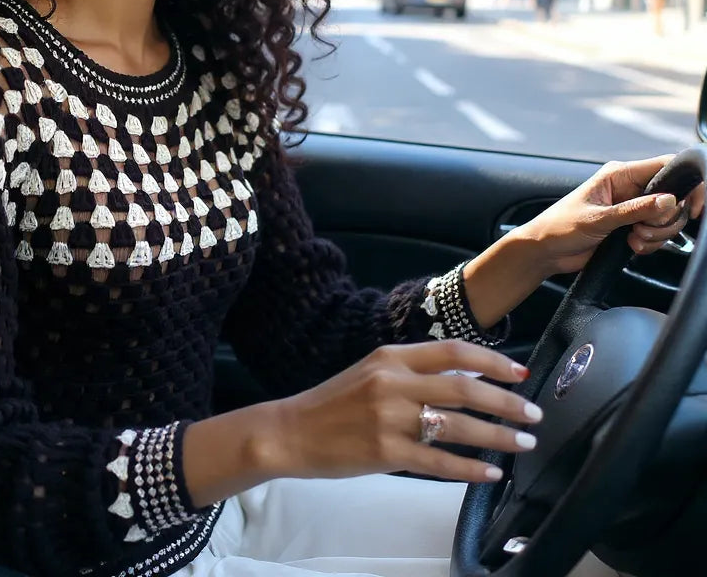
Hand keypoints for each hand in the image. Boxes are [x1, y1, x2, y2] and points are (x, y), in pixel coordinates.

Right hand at [270, 341, 541, 484]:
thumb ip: (413, 372)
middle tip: (534, 413)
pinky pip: (439, 463)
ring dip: (498, 435)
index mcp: (391, 357)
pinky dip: (470, 469)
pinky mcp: (385, 452)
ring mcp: (389, 418)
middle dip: (506, 401)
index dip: (492, 360)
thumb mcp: (372, 371)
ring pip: (457, 426)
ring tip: (524, 443)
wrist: (292, 431)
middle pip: (463, 388)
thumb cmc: (334, 402)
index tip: (520, 373)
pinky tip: (491, 473)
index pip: (453, 352)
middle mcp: (393, 382)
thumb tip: (466, 380)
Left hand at [526, 155, 704, 274]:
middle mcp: (629, 187)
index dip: (686, 185)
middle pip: (674, 197)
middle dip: (665, 220)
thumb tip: (669, 201)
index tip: (691, 208)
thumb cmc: (560, 227)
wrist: (545, 251)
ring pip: (669, 218)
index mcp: (619, 174)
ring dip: (657, 234)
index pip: (666, 167)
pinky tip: (631, 246)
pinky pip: (658, 234)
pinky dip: (651, 243)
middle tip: (642, 230)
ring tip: (632, 239)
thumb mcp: (598, 218)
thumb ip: (634, 210)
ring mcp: (632, 207)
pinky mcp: (632, 226)